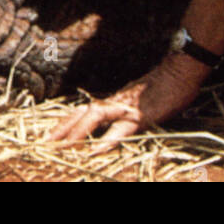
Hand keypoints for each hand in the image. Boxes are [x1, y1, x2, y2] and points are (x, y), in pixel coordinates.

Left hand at [47, 53, 207, 148]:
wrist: (179, 71)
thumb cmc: (163, 87)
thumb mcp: (140, 101)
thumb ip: (126, 111)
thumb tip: (116, 123)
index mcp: (114, 101)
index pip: (84, 111)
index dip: (66, 123)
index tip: (50, 135)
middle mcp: (114, 102)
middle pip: (82, 113)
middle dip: (62, 128)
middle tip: (44, 143)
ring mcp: (126, 108)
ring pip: (95, 118)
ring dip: (77, 132)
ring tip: (62, 147)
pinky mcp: (140, 116)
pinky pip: (120, 130)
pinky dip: (106, 140)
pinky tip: (96, 152)